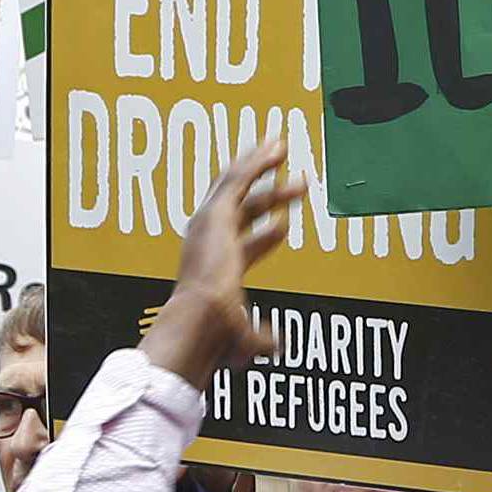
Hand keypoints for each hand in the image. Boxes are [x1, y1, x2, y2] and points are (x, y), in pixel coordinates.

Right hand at [142, 138, 303, 393]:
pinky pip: (240, 178)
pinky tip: (277, 147)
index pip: (243, 244)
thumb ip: (260, 342)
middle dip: (265, 191)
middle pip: (242, 208)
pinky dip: (257, 161)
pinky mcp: (217, 212)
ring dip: (260, 165)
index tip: (285, 225)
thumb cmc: (216, 336)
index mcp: (215, 270)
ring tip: (282, 146)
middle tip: (288, 178)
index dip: (267, 234)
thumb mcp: (243, 340)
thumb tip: (276, 345)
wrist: (202, 318)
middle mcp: (210, 242)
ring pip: (238, 185)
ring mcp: (211, 225)